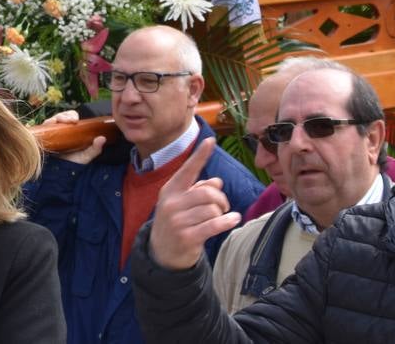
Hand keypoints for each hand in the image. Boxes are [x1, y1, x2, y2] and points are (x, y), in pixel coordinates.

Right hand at [41, 110, 105, 164]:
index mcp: (71, 131)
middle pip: (60, 117)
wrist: (61, 175)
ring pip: (51, 121)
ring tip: (59, 121)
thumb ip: (95, 148)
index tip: (75, 120)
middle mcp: (60, 130)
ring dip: (55, 119)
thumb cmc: (74, 163)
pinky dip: (46, 126)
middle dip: (64, 116)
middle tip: (70, 120)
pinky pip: (42, 129)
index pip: (71, 117)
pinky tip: (49, 126)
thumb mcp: (86, 156)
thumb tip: (103, 138)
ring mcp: (51, 134)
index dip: (72, 115)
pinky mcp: (43, 139)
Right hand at [149, 138, 242, 269]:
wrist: (161, 254)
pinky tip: (233, 220)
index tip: (210, 140)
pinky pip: (214, 225)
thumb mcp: (181, 202)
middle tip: (223, 206)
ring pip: (212, 209)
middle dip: (220, 198)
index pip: (188, 169)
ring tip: (222, 217)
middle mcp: (171, 203)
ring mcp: (178, 221)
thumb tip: (217, 181)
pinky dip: (227, 222)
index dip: (200, 155)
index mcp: (170, 190)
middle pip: (207, 192)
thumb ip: (197, 189)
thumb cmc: (176, 222)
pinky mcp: (187, 238)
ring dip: (222, 213)